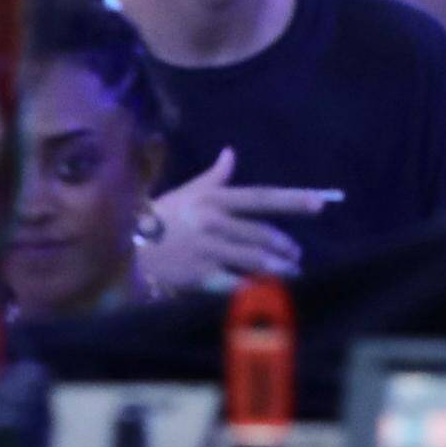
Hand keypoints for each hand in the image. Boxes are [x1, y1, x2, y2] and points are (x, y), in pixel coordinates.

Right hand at [131, 146, 331, 293]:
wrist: (126, 249)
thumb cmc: (158, 219)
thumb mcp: (185, 193)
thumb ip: (213, 177)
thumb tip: (231, 153)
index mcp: (212, 199)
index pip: (260, 197)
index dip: (292, 200)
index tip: (319, 204)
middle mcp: (214, 221)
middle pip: (262, 233)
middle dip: (285, 245)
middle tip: (297, 254)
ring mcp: (208, 249)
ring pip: (255, 258)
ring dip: (279, 267)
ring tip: (293, 272)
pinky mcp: (201, 275)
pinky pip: (236, 283)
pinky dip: (256, 289)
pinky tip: (270, 293)